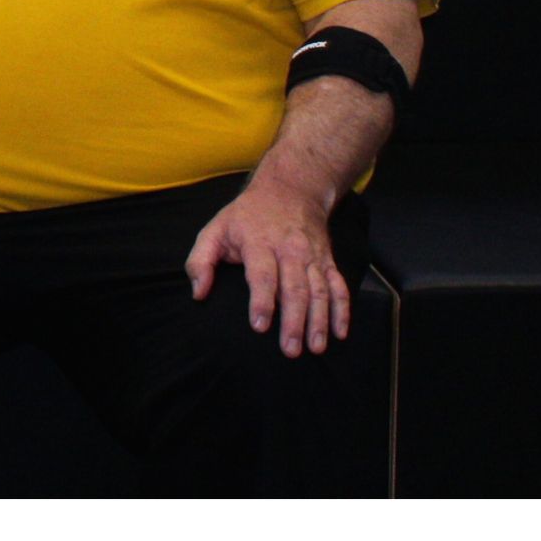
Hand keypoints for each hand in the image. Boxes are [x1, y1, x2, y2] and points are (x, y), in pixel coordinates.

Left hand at [186, 173, 354, 356]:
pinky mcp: (328, 261)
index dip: (262, 301)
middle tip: (290, 350)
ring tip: (315, 348)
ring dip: (319, 321)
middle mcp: (289, 250)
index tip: (260, 327)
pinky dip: (342, 310)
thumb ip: (201, 260)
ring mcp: (312, 256)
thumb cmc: (246, 216)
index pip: (262, 275)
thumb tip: (198, 293)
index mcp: (258, 242)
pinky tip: (340, 333)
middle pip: (294, 288)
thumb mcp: (216, 229)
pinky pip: (339, 287)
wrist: (290, 190)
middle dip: (294, 321)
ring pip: (319, 291)